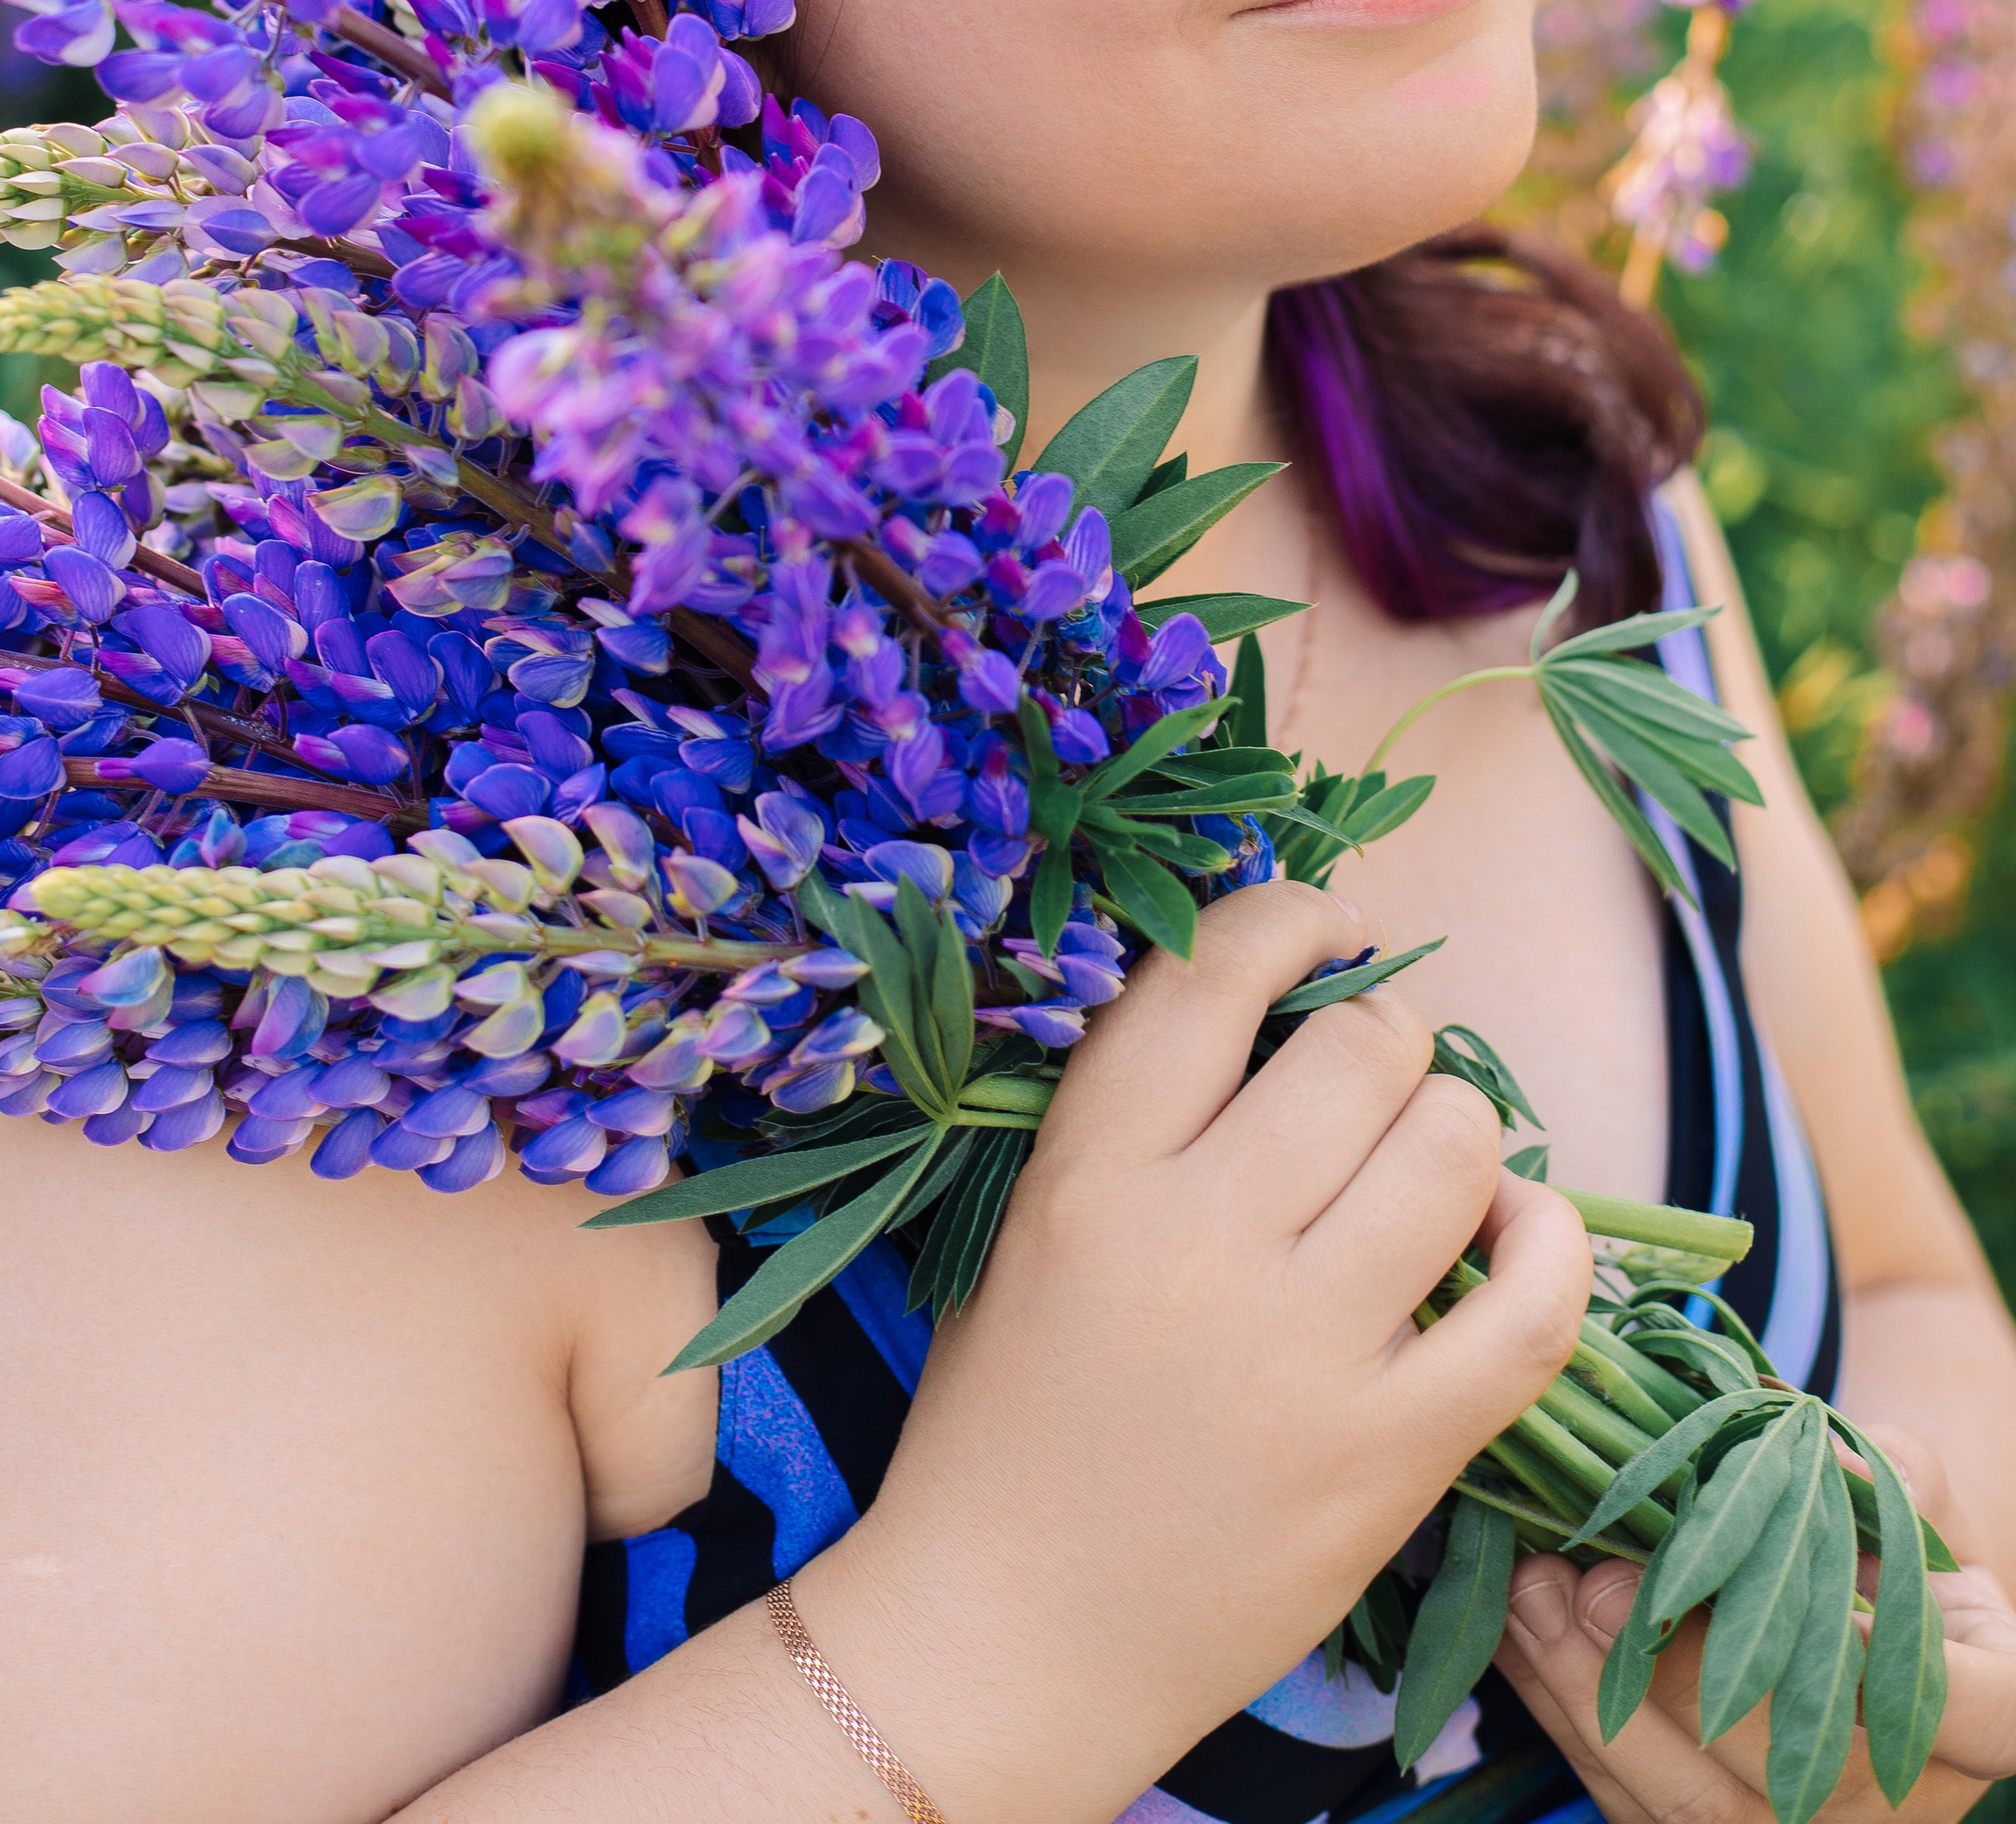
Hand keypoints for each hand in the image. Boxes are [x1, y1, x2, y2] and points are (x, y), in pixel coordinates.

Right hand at [800, 877, 1593, 1823]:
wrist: (1007, 1638)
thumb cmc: (1007, 1418)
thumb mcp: (1033, 1224)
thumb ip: (1137, 1108)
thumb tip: (1282, 983)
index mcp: (1093, 1176)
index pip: (1221, 968)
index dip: (1294, 918)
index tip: (1325, 935)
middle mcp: (1201, 1246)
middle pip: (1364, 1047)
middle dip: (1383, 1037)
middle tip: (1369, 1080)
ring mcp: (1305, 1357)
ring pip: (1456, 1146)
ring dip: (1458, 1129)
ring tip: (1427, 1164)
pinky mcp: (1391, 1458)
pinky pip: (1531, 1309)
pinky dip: (1550, 1244)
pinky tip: (1518, 1233)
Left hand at [1495, 1428, 2015, 1823]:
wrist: (1843, 1601)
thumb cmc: (1882, 1533)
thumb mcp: (1905, 1487)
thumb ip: (1881, 1470)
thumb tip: (1821, 1456)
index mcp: (1982, 1705)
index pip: (1970, 1717)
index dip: (1881, 1675)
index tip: (1805, 1604)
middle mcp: (1902, 1795)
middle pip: (1793, 1775)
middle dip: (1679, 1680)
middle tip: (1593, 1586)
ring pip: (1690, 1804)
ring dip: (1591, 1699)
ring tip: (1530, 1596)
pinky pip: (1625, 1798)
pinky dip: (1560, 1714)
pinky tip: (1512, 1629)